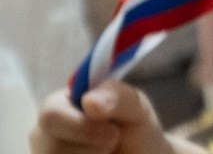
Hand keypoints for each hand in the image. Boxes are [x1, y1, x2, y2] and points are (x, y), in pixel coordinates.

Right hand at [33, 84, 179, 153]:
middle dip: (91, 146)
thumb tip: (89, 100)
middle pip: (53, 146)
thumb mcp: (135, 107)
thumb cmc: (134, 129)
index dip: (81, 126)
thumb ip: (117, 97)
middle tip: (113, 142)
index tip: (113, 132)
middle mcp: (44, 132)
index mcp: (61, 104)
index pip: (51, 114)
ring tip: (105, 152)